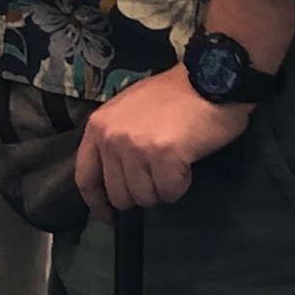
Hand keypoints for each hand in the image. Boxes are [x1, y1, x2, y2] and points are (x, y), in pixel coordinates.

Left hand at [74, 65, 248, 218]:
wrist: (208, 78)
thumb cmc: (173, 95)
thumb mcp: (129, 111)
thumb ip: (116, 140)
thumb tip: (115, 179)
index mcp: (99, 126)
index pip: (85, 177)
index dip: (97, 202)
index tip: (110, 216)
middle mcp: (112, 138)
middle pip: (119, 195)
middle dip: (142, 192)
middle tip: (160, 173)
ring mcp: (136, 147)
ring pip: (145, 197)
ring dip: (163, 187)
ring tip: (175, 161)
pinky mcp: (163, 156)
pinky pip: (170, 192)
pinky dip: (182, 184)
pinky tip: (186, 162)